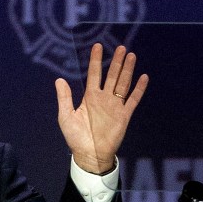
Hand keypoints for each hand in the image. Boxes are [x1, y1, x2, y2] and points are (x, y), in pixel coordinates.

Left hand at [55, 44, 148, 173]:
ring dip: (128, 70)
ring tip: (131, 56)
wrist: (89, 154)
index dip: (96, 60)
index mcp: (90, 97)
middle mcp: (104, 98)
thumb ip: (64, 98)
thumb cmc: (76, 137)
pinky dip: (139, 89)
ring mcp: (115, 106)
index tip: (98, 46)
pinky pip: (133, 100)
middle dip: (117, 62)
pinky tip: (143, 77)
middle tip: (121, 47)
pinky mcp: (124, 115)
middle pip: (112, 75)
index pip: (94, 74)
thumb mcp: (66, 116)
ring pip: (123, 84)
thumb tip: (59, 79)